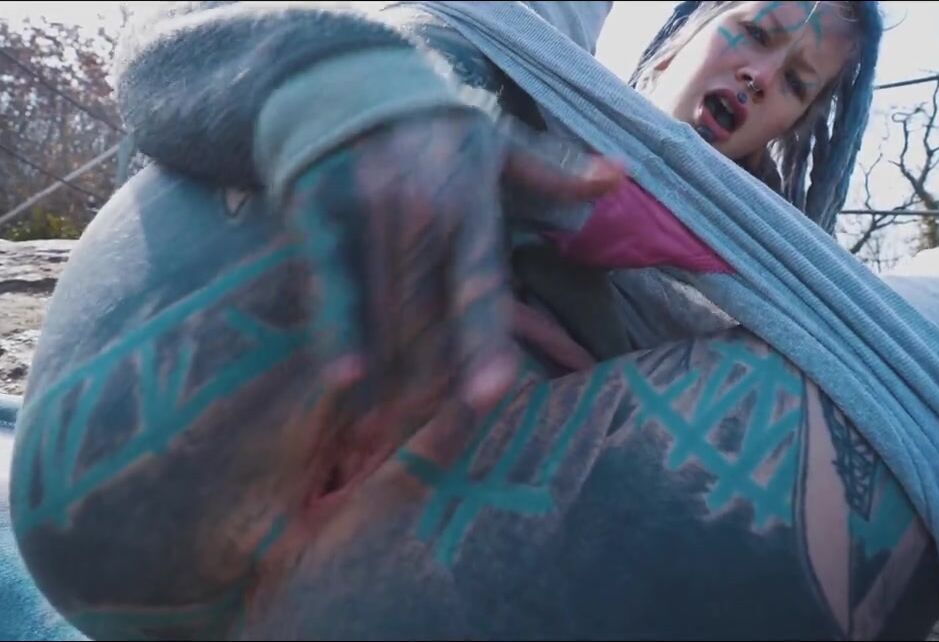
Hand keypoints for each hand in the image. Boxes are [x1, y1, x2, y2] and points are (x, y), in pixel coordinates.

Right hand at [284, 108, 623, 465]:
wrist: (348, 75)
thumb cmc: (435, 128)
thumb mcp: (498, 145)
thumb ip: (554, 172)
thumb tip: (619, 176)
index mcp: (473, 201)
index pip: (482, 286)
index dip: (483, 343)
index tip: (490, 395)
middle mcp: (423, 209)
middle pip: (430, 314)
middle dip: (431, 379)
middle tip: (431, 436)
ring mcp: (368, 210)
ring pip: (384, 309)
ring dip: (391, 374)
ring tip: (393, 432)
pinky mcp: (319, 210)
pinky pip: (330, 281)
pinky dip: (338, 329)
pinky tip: (344, 378)